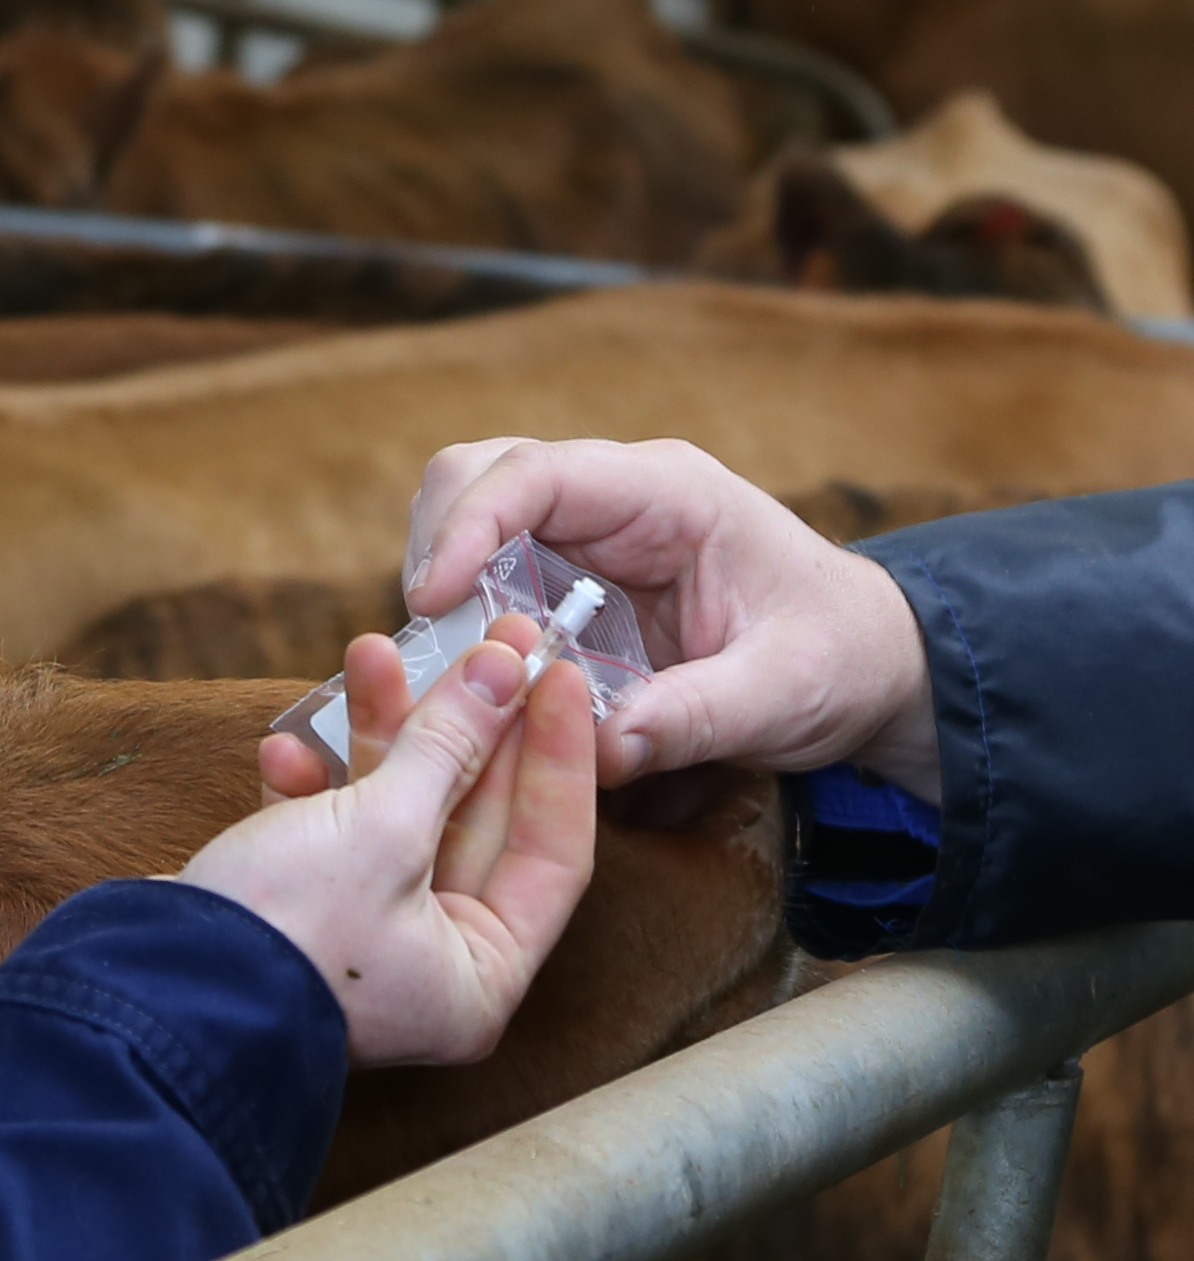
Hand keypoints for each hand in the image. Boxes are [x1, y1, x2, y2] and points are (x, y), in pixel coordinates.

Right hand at [180, 617, 595, 1065]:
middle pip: (475, 821)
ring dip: (382, 735)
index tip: (556, 672)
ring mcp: (364, 939)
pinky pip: (330, 834)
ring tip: (368, 654)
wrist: (145, 993)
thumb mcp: (382, 828)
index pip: (554, 849)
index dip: (558, 755)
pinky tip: (286, 749)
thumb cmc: (286, 935)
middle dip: (464, 725)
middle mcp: (433, 964)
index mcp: (481, 974)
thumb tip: (503, 669)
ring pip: (399, 814)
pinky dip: (314, 787)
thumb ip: (448, 744)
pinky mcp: (302, 915)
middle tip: (481, 641)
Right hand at [402, 437, 940, 800]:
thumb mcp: (783, 694)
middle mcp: (615, 497)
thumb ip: (697, 718)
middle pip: (478, 475)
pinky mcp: (569, 577)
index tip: (432, 597)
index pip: (538, 474)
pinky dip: (467, 622)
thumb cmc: (836, 659)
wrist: (864, 664)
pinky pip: (490, 578)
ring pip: (470, 521)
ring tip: (459, 671)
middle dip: (437, 547)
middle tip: (434, 643)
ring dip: (447, 590)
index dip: (469, 525)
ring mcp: (586, 532)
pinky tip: (484, 680)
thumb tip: (600, 750)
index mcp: (668, 493)